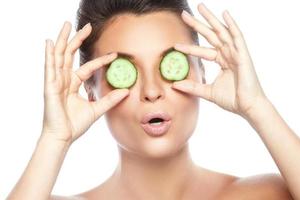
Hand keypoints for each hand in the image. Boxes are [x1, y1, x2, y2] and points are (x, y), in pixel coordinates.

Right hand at [42, 21, 128, 143]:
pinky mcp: (49, 87)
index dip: (101, 60)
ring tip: (67, 24)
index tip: (114, 55)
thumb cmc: (75, 124)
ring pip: (59, 56)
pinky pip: (49, 67)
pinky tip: (51, 42)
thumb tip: (126, 90)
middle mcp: (64, 80)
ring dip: (63, 40)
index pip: (88, 67)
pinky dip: (49, 54)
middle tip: (88, 26)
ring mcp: (55, 82)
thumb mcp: (97, 108)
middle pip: (70, 55)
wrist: (64, 137)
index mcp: (73, 84)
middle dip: (78, 40)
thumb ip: (110, 99)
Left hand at [172, 3, 266, 116]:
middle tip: (184, 14)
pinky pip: (237, 36)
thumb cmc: (232, 99)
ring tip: (200, 7)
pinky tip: (224, 14)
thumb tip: (175, 85)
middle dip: (197, 24)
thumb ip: (192, 87)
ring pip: (221, 31)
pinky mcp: (243, 55)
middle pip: (210, 35)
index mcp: (222, 61)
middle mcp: (228, 54)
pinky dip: (231, 25)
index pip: (202, 51)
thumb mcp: (208, 92)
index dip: (189, 48)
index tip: (175, 45)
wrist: (247, 107)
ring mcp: (236, 53)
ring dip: (211, 19)